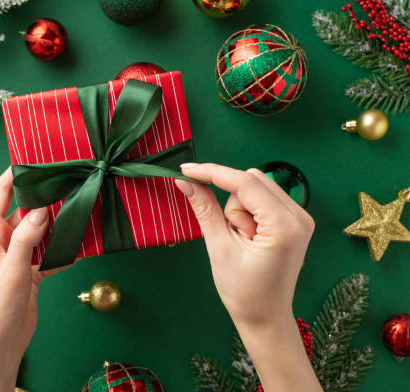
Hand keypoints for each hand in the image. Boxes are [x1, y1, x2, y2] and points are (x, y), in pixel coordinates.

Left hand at [0, 168, 61, 391]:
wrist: (0, 344)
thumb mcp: (12, 268)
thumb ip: (26, 237)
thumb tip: (42, 208)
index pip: (0, 194)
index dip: (13, 175)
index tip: (32, 157)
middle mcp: (3, 241)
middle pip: (24, 210)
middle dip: (43, 198)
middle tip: (66, 182)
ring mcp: (17, 256)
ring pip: (39, 231)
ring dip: (56, 225)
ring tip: (78, 209)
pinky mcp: (30, 272)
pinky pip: (48, 253)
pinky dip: (61, 250)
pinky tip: (78, 244)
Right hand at [175, 163, 320, 391]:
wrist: (266, 317)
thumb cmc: (243, 291)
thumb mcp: (219, 248)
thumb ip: (204, 209)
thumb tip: (185, 181)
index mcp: (284, 224)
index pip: (244, 182)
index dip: (212, 172)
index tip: (185, 169)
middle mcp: (299, 215)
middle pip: (252, 179)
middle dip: (231, 201)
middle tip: (231, 234)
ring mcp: (301, 217)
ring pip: (257, 186)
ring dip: (239, 206)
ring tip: (241, 240)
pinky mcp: (296, 220)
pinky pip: (265, 197)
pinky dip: (249, 210)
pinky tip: (249, 235)